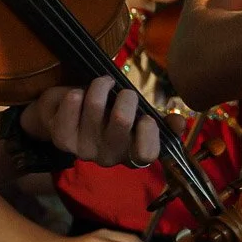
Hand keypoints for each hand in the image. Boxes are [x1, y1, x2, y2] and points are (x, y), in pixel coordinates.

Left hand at [20, 75, 162, 165]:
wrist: (67, 114)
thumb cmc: (110, 115)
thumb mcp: (138, 117)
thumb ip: (161, 122)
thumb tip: (179, 122)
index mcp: (132, 154)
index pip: (147, 155)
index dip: (149, 133)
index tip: (147, 116)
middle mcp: (109, 157)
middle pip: (121, 122)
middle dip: (126, 96)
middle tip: (124, 91)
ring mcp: (84, 149)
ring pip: (95, 106)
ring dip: (101, 87)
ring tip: (102, 84)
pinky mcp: (62, 139)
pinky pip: (70, 108)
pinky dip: (75, 95)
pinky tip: (78, 94)